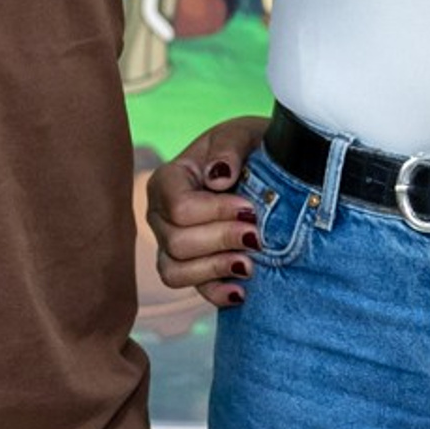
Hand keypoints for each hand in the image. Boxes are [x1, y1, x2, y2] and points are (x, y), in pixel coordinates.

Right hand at [146, 118, 265, 308]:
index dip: (216, 212)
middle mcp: (161, 216)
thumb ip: (229, 147)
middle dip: (222, 240)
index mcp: (168, 180)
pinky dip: (216, 293)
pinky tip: (242, 290)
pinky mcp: (192, 269)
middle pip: (177, 242)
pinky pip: (192, 290)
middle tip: (257, 235)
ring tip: (249, 264)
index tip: (250, 208)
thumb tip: (218, 177)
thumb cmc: (250, 149)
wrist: (268, 171)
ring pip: (175, 271)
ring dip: (215, 269)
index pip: (179, 208)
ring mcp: (171, 245)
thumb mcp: (242, 135)